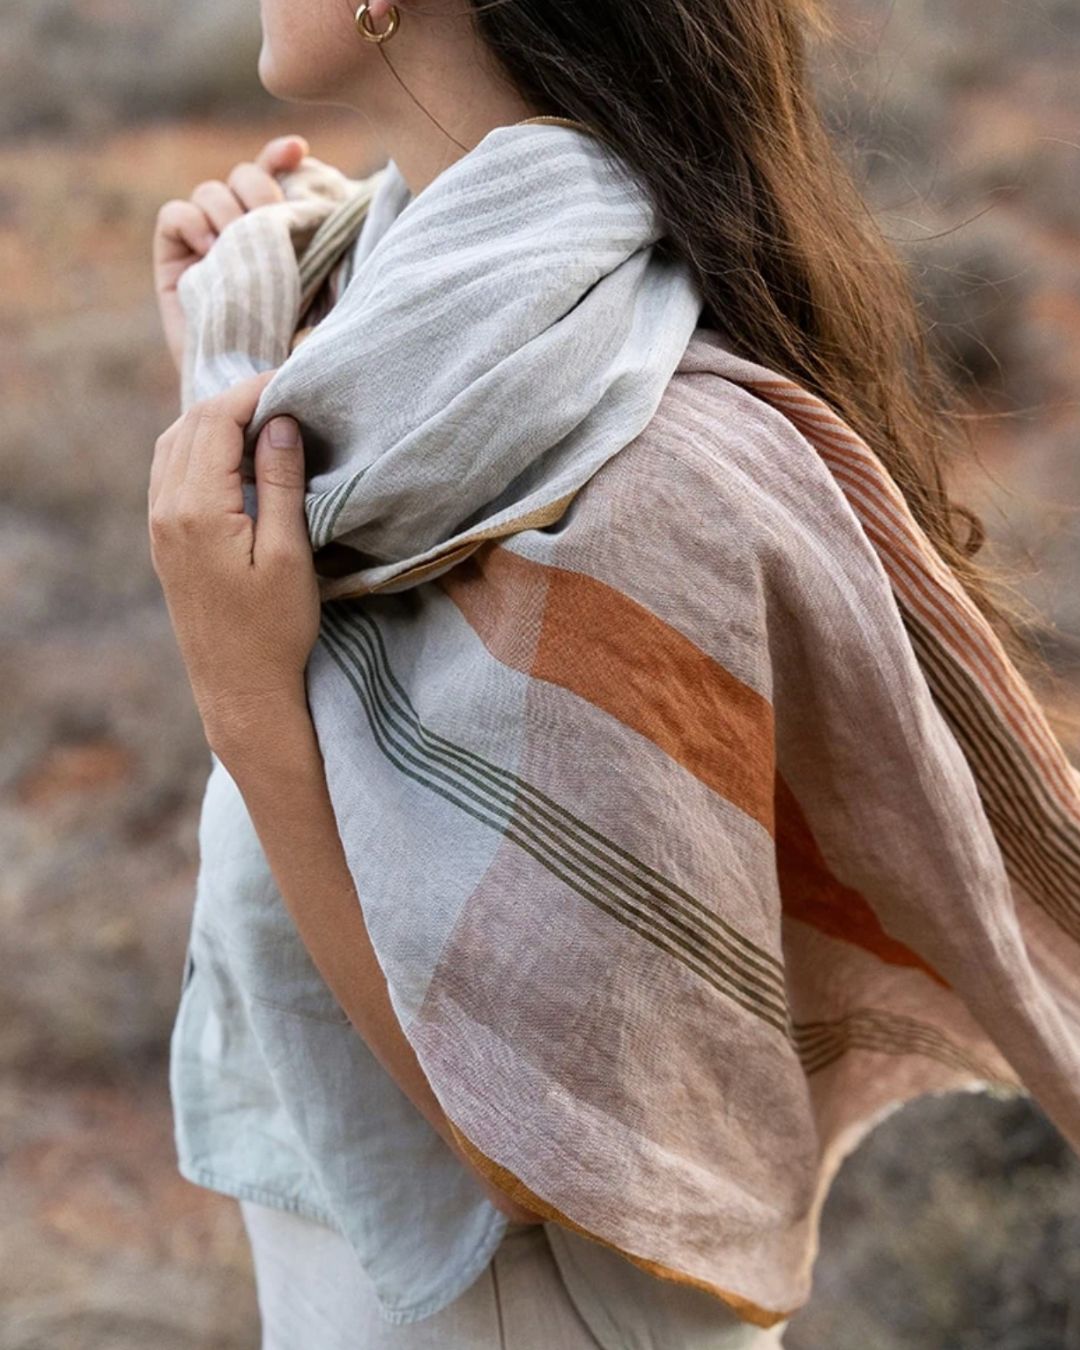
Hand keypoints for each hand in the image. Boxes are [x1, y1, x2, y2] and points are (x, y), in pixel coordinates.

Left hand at [148, 369, 319, 751]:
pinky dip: (200, 449)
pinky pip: (171, 472)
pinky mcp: (164, 541)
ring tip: (264, 420)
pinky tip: (235, 457)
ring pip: (174, 445)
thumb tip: (279, 423)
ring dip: (214, 422)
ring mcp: (159, 526)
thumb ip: (280, 483)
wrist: (241, 689)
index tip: (294, 379)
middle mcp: (166, 511)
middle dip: (236, 400)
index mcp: (197, 510)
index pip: (215, 422)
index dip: (254, 391)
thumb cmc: (275, 629)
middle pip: (190, 425)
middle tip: (286, 394)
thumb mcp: (291, 554)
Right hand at [152, 134, 309, 374]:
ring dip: (227, 208)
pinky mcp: (173, 262)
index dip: (281, 156)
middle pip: (243, 177)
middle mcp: (242, 233)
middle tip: (272, 215)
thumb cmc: (294, 351)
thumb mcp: (322, 295)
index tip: (300, 151)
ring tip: (241, 239)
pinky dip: (190, 222)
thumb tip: (338, 200)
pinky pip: (174, 215)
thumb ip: (322, 250)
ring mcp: (206, 245)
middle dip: (258, 186)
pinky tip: (211, 248)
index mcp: (280, 233)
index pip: (277, 176)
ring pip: (210, 191)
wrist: (251, 394)